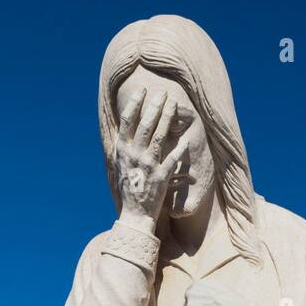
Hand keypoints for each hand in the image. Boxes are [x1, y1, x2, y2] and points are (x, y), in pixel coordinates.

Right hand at [114, 90, 191, 232]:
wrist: (134, 215)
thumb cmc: (128, 188)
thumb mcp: (120, 165)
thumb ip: (124, 146)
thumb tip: (125, 126)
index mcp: (122, 150)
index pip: (128, 120)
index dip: (135, 103)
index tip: (143, 90)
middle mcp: (134, 155)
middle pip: (145, 124)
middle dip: (155, 105)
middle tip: (163, 92)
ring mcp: (148, 166)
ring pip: (159, 136)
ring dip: (167, 117)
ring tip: (173, 103)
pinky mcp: (161, 177)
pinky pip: (172, 158)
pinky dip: (179, 148)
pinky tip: (185, 136)